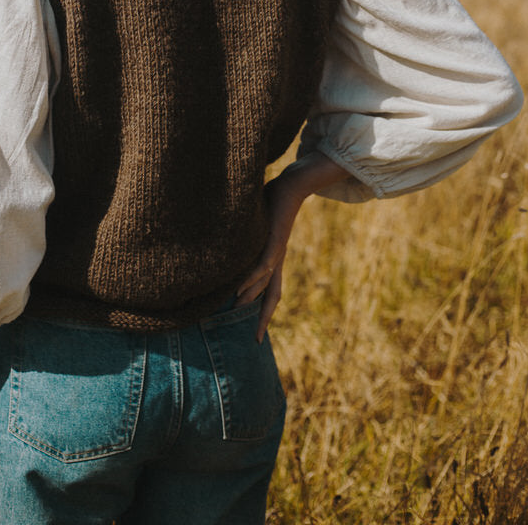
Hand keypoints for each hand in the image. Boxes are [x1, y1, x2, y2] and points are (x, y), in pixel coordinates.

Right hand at [236, 153, 346, 340]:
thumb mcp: (260, 222)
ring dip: (252, 299)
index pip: (269, 290)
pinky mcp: (275, 241)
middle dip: (263, 318)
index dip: (263, 310)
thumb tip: (233, 233)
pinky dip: (252, 280)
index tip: (257, 331)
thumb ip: (250, 231)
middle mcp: (277, 259)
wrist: (294, 185)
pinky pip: (263, 265)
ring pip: (265, 283)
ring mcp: (276, 251)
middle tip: (256, 341)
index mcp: (274, 258)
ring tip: (238, 313)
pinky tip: (241, 289)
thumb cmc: (275, 200)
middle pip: (271, 296)